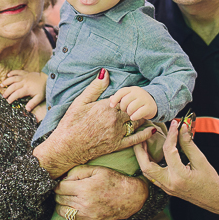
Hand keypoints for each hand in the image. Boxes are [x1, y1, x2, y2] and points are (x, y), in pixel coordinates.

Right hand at [2, 70, 46, 112]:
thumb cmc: (43, 89)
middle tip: (4, 96)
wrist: (48, 78)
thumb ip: (33, 103)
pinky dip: (13, 72)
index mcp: (27, 89)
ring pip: (13, 78)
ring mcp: (24, 77)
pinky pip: (18, 71)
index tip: (8, 101)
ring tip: (1, 85)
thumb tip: (27, 109)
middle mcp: (24, 82)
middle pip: (13, 86)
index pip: (17, 94)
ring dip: (7, 81)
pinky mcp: (26, 73)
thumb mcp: (39, 98)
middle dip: (7, 91)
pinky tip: (8, 74)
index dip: (11, 98)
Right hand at [33, 69, 153, 178]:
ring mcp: (117, 133)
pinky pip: (135, 139)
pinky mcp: (117, 145)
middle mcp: (115, 120)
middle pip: (133, 108)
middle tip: (142, 100)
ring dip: (141, 115)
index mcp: (107, 107)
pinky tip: (152, 129)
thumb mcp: (80, 101)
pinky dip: (145, 134)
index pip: (125, 97)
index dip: (129, 95)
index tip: (132, 92)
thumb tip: (105, 72)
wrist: (66, 148)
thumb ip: (95, 87)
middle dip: (137, 104)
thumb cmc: (70, 123)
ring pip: (136, 122)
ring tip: (146, 110)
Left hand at [51, 165, 148, 219]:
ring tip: (67, 202)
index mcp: (84, 188)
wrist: (129, 196)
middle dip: (60, 194)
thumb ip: (78, 171)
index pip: (60, 187)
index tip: (64, 183)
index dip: (60, 184)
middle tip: (67, 190)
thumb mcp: (96, 170)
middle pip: (60, 199)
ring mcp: (87, 217)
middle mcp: (84, 204)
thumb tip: (64, 179)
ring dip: (61, 207)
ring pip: (63, 213)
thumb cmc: (113, 180)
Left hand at [109, 86, 156, 120]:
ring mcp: (144, 99)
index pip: (121, 92)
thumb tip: (110, 99)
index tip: (112, 106)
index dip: (115, 99)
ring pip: (130, 108)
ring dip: (129, 113)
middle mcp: (138, 92)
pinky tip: (134, 117)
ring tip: (131, 113)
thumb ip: (119, 98)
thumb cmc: (138, 101)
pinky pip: (138, 114)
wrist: (154, 103)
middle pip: (124, 101)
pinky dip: (134, 117)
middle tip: (126, 110)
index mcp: (132, 89)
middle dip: (123, 108)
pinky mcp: (149, 107)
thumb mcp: (129, 97)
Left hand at [134, 118, 218, 210]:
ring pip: (147, 172)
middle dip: (141, 149)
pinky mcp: (166, 188)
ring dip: (142, 157)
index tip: (174, 124)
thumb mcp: (201, 160)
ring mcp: (166, 188)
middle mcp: (169, 184)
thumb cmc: (210, 181)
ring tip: (144, 142)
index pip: (169, 151)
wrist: (215, 199)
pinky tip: (151, 153)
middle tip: (142, 135)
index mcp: (179, 176)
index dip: (171, 135)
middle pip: (146, 166)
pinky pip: (153, 175)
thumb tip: (182, 128)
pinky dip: (149, 163)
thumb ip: (189, 144)